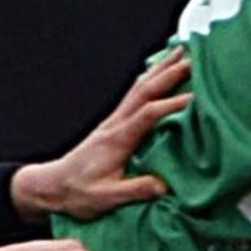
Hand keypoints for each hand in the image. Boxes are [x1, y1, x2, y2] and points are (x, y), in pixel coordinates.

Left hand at [11, 50, 190, 220]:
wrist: (52, 187)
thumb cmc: (78, 193)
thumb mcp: (106, 198)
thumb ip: (134, 190)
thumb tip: (163, 186)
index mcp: (117, 139)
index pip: (148, 114)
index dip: (172, 104)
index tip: (197, 98)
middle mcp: (115, 124)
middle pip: (145, 91)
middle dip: (170, 73)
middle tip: (194, 59)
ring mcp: (114, 121)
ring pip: (139, 88)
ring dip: (161, 69)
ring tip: (180, 53)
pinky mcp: (114, 124)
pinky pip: (134, 94)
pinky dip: (149, 78)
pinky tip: (157, 71)